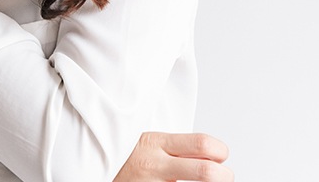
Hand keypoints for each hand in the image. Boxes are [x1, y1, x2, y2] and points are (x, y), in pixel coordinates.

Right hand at [113, 132, 232, 181]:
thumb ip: (175, 148)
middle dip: (224, 176)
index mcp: (156, 143)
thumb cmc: (123, 157)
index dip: (220, 151)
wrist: (92, 169)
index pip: (202, 144)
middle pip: (206, 171)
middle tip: (225, 176)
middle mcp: (155, 165)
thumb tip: (209, 153)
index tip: (221, 156)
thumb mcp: (147, 142)